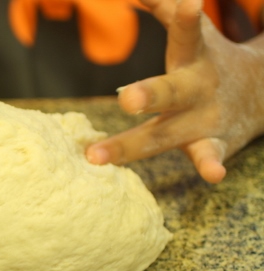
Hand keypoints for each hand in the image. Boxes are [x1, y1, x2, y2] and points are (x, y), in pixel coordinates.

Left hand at [86, 0, 263, 183]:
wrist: (262, 94)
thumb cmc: (210, 61)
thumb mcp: (195, 34)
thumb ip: (165, 8)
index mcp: (192, 56)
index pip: (186, 34)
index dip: (184, 18)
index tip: (188, 5)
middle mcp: (198, 87)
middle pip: (170, 92)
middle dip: (150, 94)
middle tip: (125, 98)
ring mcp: (207, 118)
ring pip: (167, 134)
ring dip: (134, 145)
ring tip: (101, 156)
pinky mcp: (216, 144)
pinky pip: (209, 155)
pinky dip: (211, 164)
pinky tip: (213, 175)